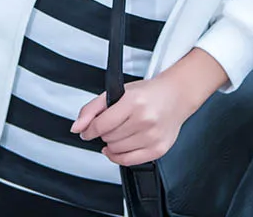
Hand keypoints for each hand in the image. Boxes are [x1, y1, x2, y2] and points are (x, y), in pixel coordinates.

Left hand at [69, 76, 190, 166]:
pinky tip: (120, 147)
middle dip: (105, 133)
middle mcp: (144, 119)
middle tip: (112, 124)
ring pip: (116, 151)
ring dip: (112, 144)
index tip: (88, 130)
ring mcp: (152, 136)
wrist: (176, 96)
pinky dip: (119, 157)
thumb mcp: (118, 92)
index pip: (101, 124)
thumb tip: (76, 128)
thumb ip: (92, 108)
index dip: (90, 129)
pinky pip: (129, 162)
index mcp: (133, 101)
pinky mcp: (158, 149)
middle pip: (108, 138)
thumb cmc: (147, 93)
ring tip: (120, 132)